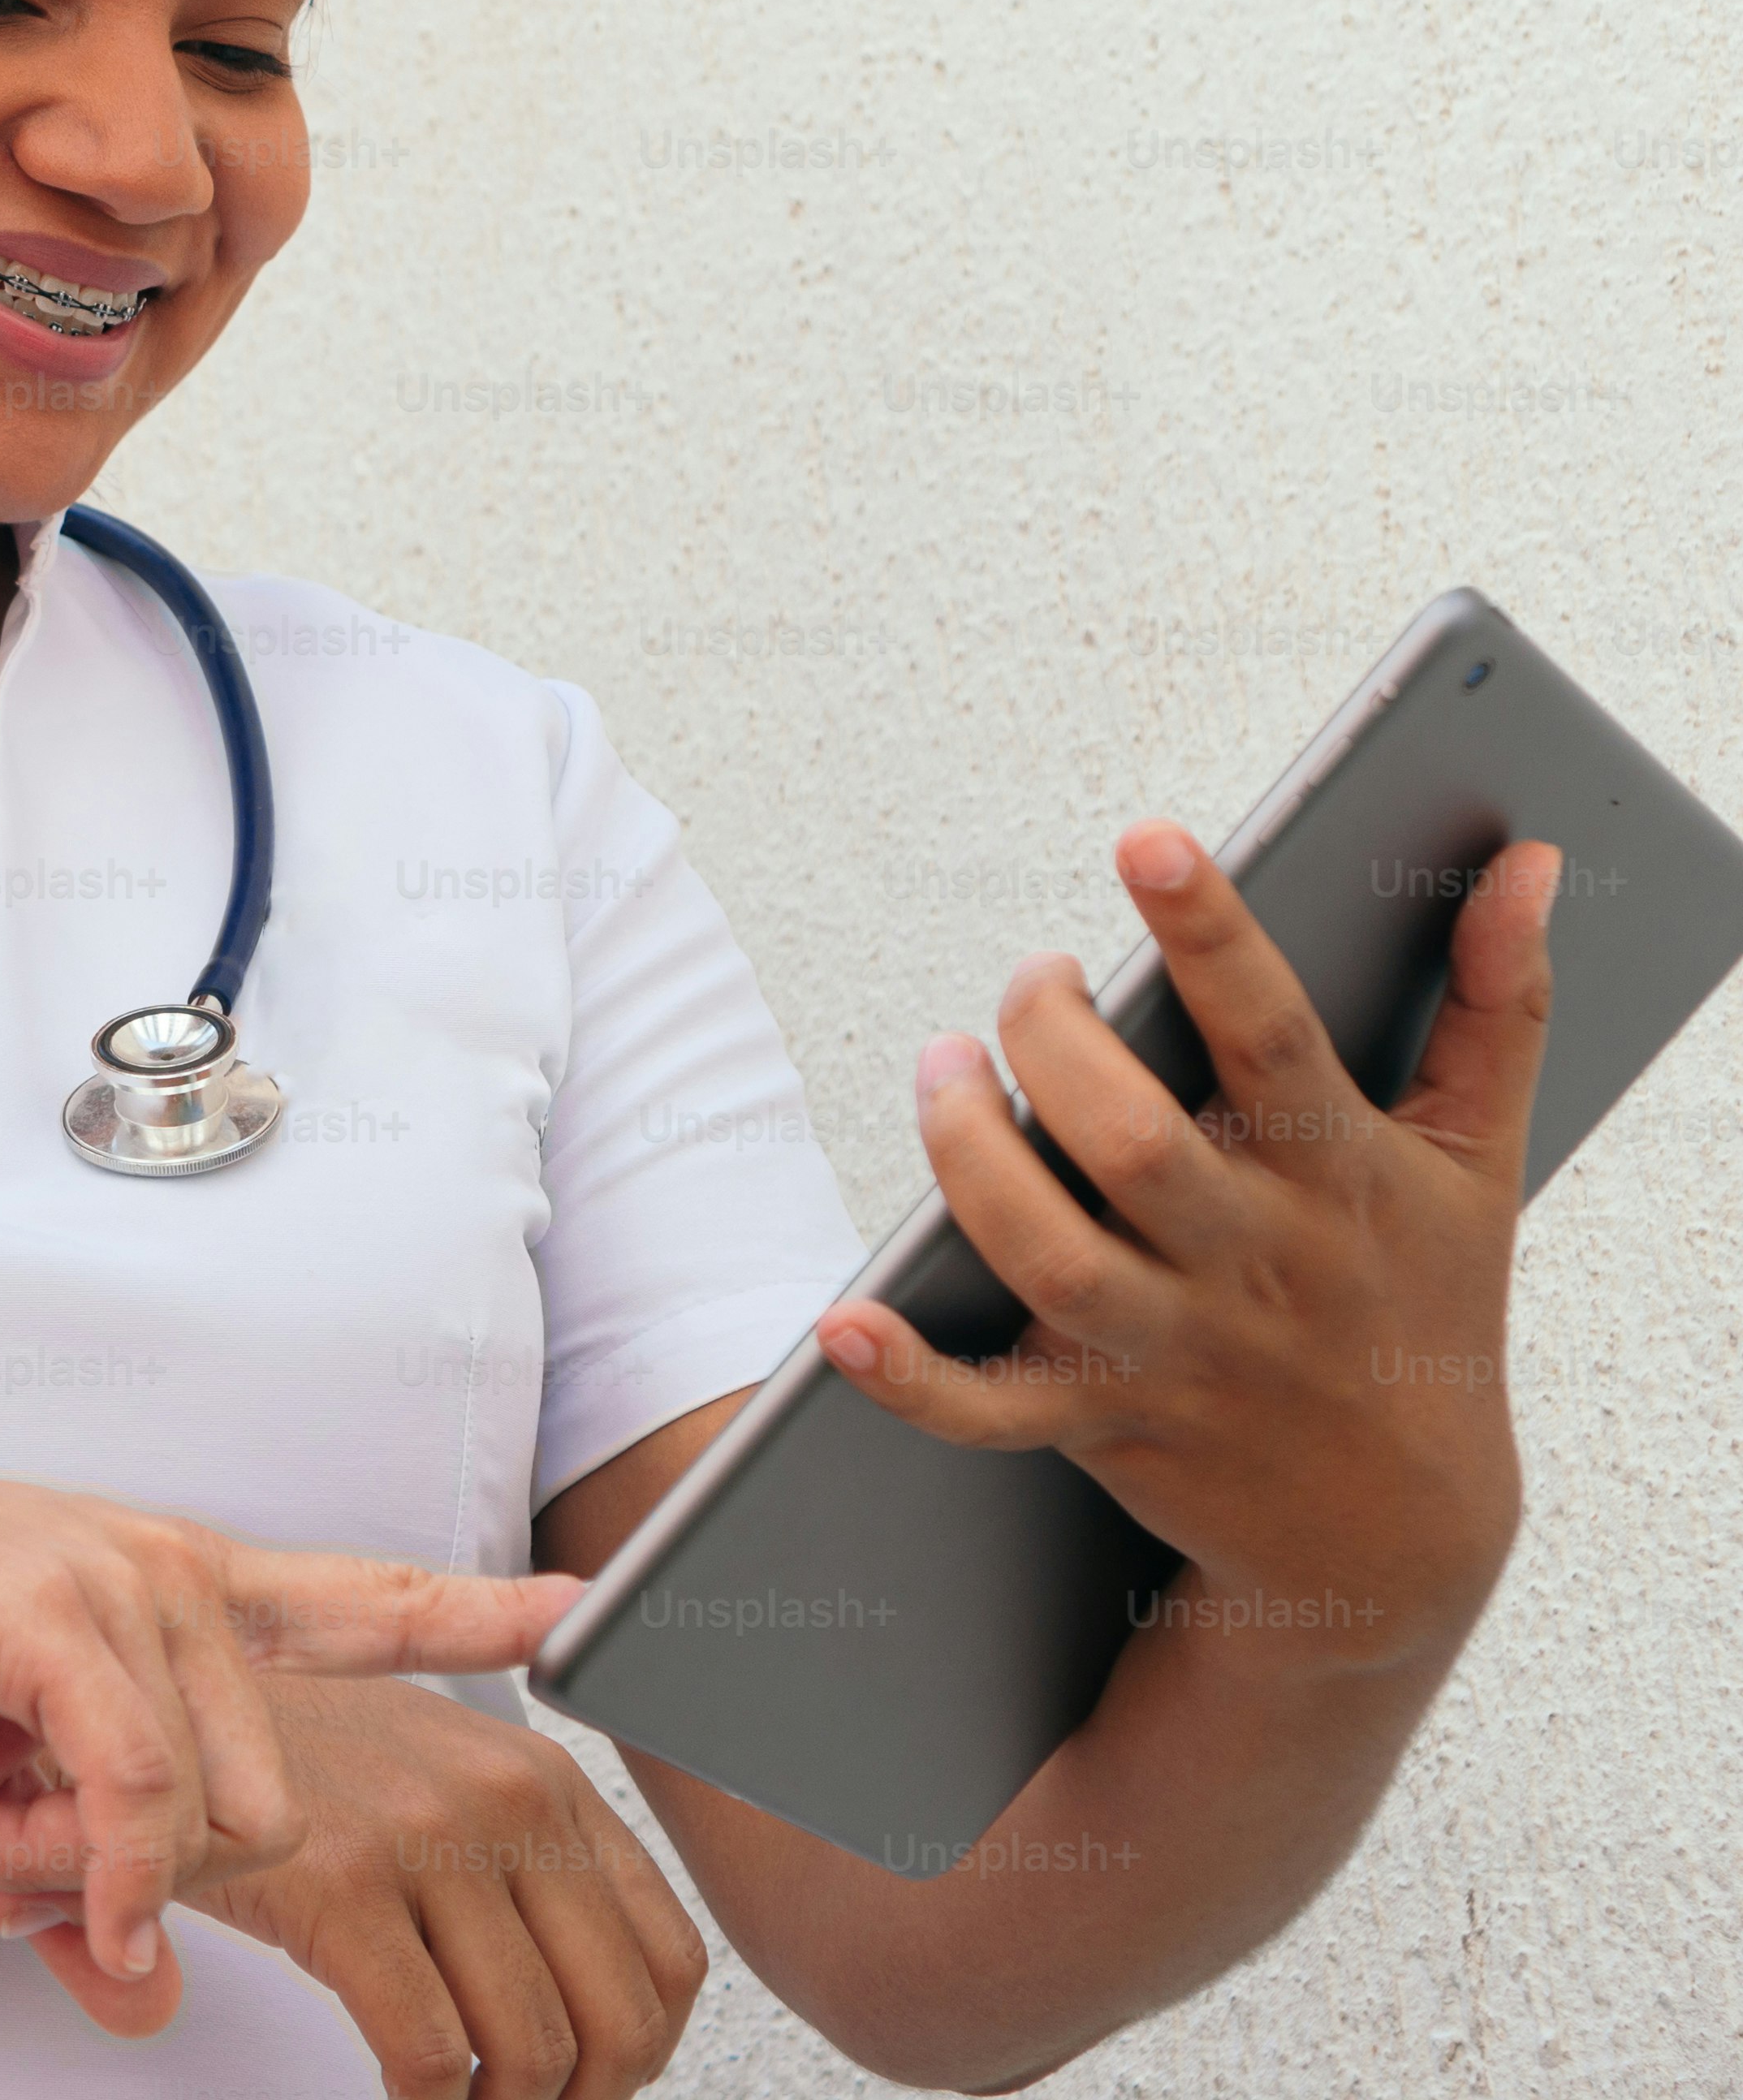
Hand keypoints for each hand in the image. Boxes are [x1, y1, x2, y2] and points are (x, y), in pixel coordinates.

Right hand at [0, 1460, 578, 2032]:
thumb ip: (87, 1880)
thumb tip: (146, 1996)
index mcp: (172, 1583)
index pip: (356, 1595)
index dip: (470, 1609)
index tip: (577, 1614)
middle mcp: (170, 1567)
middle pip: (280, 1786)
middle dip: (179, 1879)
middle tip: (51, 1889)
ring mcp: (122, 1582)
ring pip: (218, 1798)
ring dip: (129, 1883)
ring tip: (26, 1877)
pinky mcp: (59, 1615)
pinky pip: (140, 1789)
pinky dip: (114, 1877)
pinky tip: (83, 1913)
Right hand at [0, 1678, 704, 2097]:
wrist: (93, 1675)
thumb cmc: (225, 1735)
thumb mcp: (369, 1779)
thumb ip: (456, 1864)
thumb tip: (566, 1993)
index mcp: (521, 1767)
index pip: (665, 1943)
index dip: (653, 2049)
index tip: (611, 2093)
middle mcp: (491, 1785)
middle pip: (628, 2010)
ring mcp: (420, 1828)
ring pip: (536, 2043)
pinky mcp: (339, 1880)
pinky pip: (432, 2050)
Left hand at [815, 821, 1556, 1670]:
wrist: (1401, 1535)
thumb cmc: (1426, 1303)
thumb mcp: (1478, 1160)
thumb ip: (1500, 1005)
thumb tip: (1532, 863)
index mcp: (1336, 1173)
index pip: (1272, 1035)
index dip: (1212, 937)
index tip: (1148, 840)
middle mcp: (1250, 1258)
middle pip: (1132, 1145)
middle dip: (1055, 1044)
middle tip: (1032, 978)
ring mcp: (1172, 1347)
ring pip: (1052, 1260)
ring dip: (971, 1162)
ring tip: (940, 1068)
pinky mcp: (1104, 1423)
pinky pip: (991, 1411)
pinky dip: (914, 1379)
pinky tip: (843, 1323)